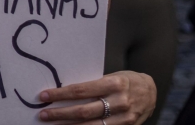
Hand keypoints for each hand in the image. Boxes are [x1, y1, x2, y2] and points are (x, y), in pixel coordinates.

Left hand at [39, 71, 155, 124]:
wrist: (151, 92)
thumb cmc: (126, 80)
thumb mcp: (112, 76)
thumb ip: (93, 85)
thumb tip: (65, 91)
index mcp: (113, 83)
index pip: (81, 90)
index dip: (60, 95)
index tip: (44, 96)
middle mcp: (119, 101)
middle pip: (83, 111)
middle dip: (60, 114)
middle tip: (43, 114)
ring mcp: (123, 118)